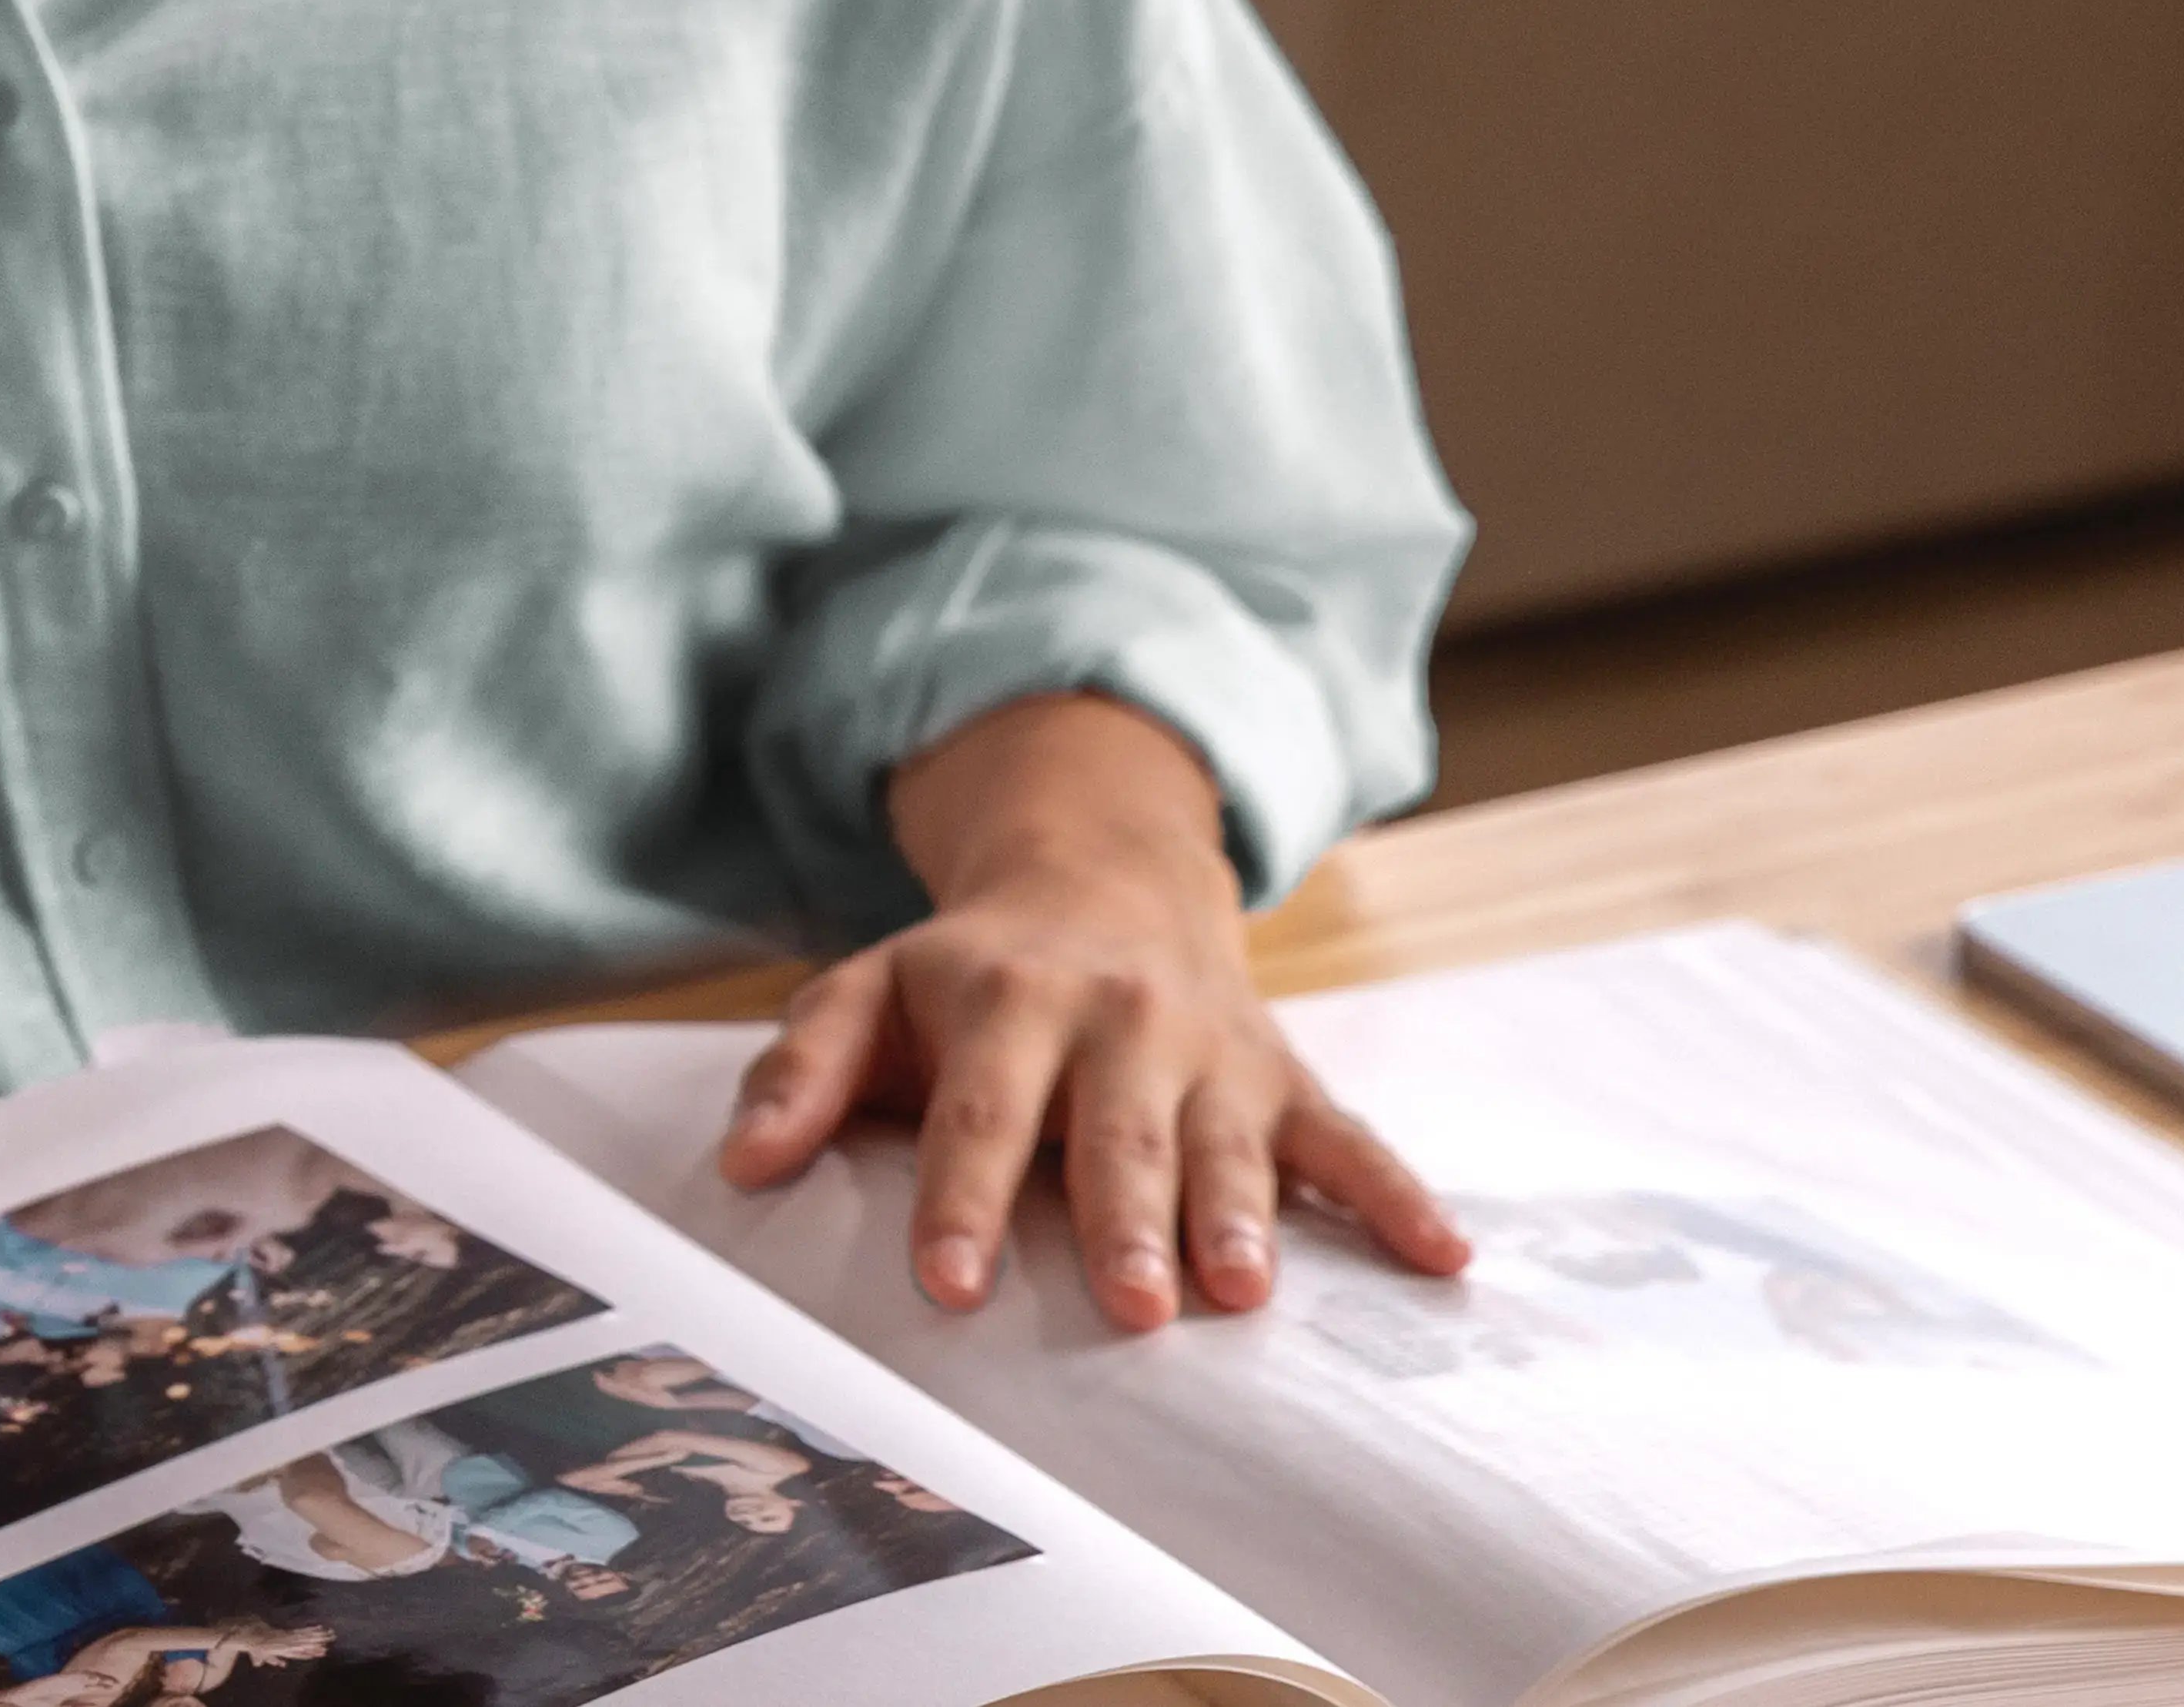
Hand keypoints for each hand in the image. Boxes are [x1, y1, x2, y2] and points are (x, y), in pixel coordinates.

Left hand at [716, 693, 1470, 1328]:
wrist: (1102, 876)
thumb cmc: (962, 974)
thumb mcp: (862, 990)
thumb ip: (798, 1071)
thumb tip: (739, 1166)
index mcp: (1003, 1001)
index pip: (976, 1115)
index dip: (961, 1201)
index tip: (950, 1284)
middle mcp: (1115, 1021)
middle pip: (1114, 1135)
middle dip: (1121, 1220)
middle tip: (1126, 1307)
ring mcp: (1210, 1050)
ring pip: (1229, 1142)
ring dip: (1238, 1217)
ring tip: (1240, 1291)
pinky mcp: (1283, 1076)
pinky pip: (1349, 1141)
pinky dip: (1398, 1198)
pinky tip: (1444, 1259)